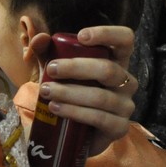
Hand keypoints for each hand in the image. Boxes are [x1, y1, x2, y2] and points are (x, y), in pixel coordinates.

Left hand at [29, 25, 136, 154]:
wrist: (70, 132)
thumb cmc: (67, 93)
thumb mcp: (55, 71)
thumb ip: (46, 53)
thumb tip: (39, 38)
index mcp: (116, 62)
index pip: (125, 40)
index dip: (108, 34)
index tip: (81, 37)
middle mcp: (126, 82)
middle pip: (108, 69)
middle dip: (76, 68)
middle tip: (51, 69)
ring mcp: (125, 106)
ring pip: (101, 96)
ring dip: (70, 92)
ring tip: (46, 92)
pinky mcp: (119, 128)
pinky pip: (100, 118)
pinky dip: (75, 112)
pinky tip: (56, 108)